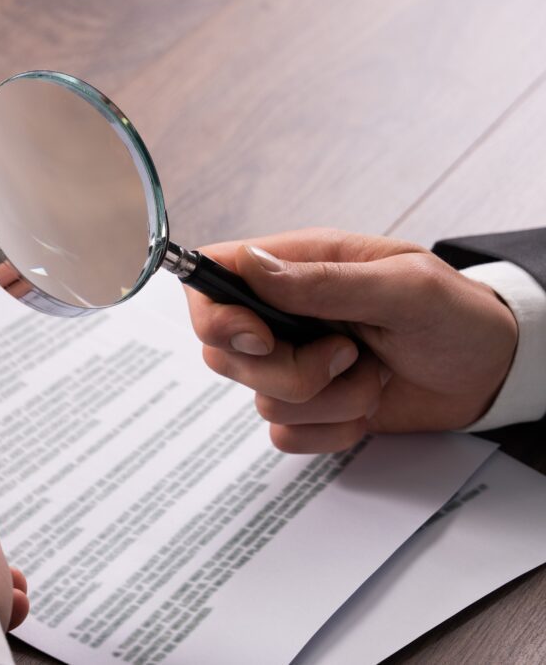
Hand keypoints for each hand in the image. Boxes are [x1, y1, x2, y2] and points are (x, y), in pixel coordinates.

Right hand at [185, 228, 517, 452]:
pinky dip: (332, 429)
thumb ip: (325, 282)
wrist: (491, 371)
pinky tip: (367, 403)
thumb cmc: (456, 316)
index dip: (215, 315)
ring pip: (260, 400)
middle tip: (347, 354)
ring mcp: (292, 362)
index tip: (260, 339)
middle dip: (288, 371)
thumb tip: (251, 266)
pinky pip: (285, 435)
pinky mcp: (308, 406)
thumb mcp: (403, 287)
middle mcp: (282, 315)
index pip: (211, 280)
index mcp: (296, 267)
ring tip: (372, 373)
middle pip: (224, 353)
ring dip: (330, 400)